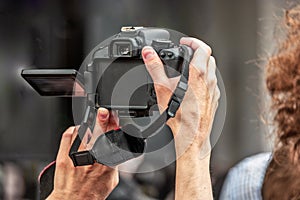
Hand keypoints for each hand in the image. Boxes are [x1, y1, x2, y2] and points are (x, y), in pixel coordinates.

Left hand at [47, 108, 118, 199]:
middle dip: (103, 119)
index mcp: (106, 163)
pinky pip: (67, 136)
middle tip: (104, 111)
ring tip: (93, 121)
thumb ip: (115, 163)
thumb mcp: (112, 180)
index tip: (115, 116)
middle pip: (98, 132)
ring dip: (89, 123)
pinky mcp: (64, 156)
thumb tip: (117, 150)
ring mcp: (77, 156)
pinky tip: (78, 129)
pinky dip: (73, 129)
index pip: (113, 138)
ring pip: (83, 131)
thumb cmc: (92, 194)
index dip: (114, 125)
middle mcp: (92, 158)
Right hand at [142, 37, 219, 154]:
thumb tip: (148, 53)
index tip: (184, 43)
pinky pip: (212, 83)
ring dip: (202, 64)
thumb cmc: (180, 117)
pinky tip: (193, 86)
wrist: (192, 137)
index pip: (202, 47)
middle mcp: (209, 80)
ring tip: (188, 67)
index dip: (192, 41)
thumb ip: (154, 67)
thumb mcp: (162, 88)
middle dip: (197, 51)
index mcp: (199, 73)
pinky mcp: (214, 99)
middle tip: (186, 53)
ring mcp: (213, 90)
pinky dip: (204, 78)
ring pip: (212, 69)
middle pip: (208, 57)